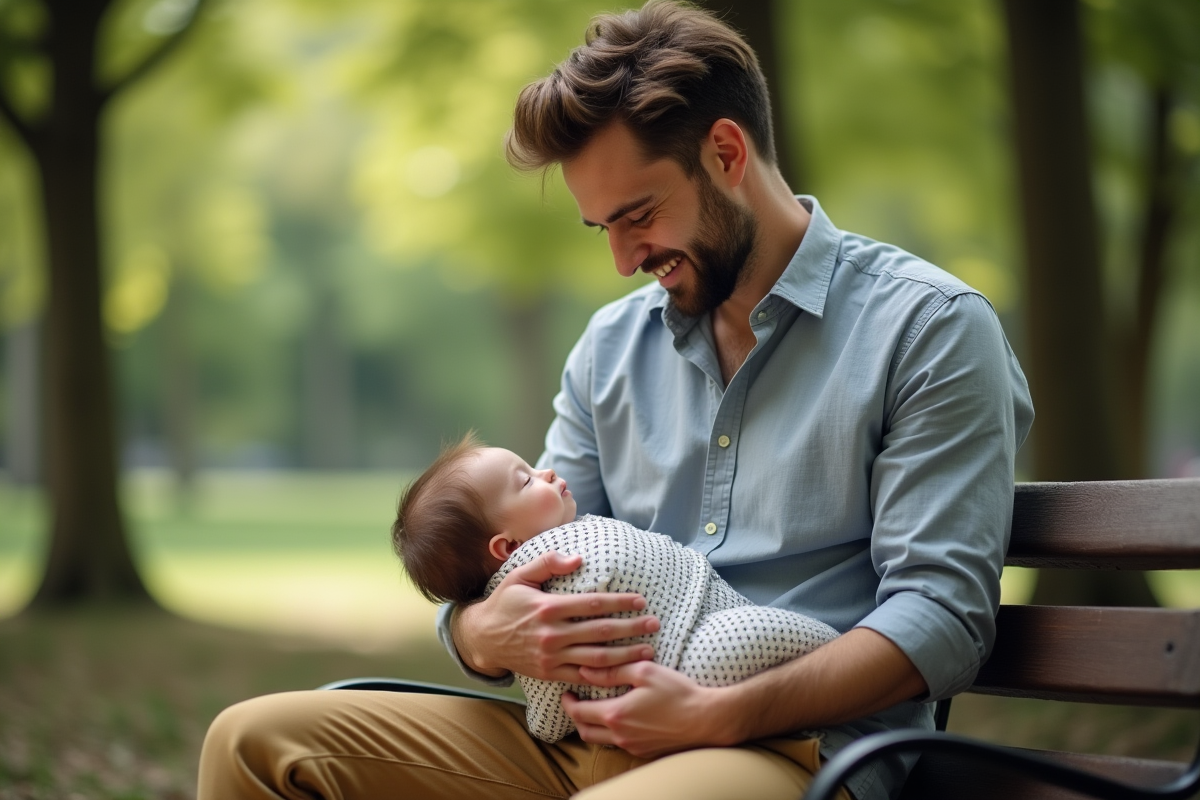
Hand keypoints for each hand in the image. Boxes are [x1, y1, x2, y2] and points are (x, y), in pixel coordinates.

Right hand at [454, 551, 659, 681]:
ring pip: (596, 658)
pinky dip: (604, 676)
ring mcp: (551, 657)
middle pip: (600, 632)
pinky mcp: (549, 673)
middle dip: (631, 628)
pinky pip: (581, 677)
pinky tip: (623, 673)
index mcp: (548, 608)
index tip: (641, 600)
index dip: (619, 602)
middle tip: (654, 624)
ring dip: (625, 655)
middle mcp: (552, 634)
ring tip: (648, 650)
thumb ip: (548, 563)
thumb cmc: (504, 602)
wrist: (482, 637)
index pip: (592, 604)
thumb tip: (578, 558)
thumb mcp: (520, 576)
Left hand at [563, 662, 735, 757]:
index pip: (579, 712)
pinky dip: (609, 733)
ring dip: (591, 726)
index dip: (568, 702)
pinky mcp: (644, 752)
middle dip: (575, 716)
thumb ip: (612, 671)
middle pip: (584, 731)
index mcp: (616, 714)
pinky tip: (617, 719)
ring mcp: (632, 746)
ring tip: (593, 710)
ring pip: (599, 740)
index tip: (567, 691)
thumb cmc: (677, 692)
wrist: (705, 719)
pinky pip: (617, 744)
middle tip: (575, 702)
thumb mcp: (644, 671)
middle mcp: (620, 735)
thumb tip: (585, 671)